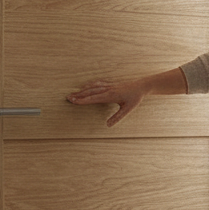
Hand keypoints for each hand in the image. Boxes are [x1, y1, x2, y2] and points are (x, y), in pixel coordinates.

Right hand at [66, 68, 187, 126]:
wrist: (141, 86)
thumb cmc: (135, 98)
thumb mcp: (127, 109)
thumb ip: (117, 117)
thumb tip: (108, 125)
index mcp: (110, 95)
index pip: (93, 98)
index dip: (83, 100)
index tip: (74, 101)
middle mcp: (107, 89)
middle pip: (90, 92)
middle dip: (78, 95)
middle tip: (68, 97)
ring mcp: (108, 85)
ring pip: (92, 87)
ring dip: (81, 90)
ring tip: (72, 94)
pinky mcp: (110, 84)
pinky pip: (97, 84)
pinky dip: (88, 85)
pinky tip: (84, 87)